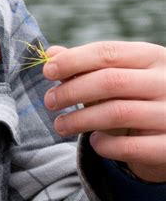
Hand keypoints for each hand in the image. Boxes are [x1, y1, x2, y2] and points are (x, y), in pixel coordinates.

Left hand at [42, 41, 165, 181]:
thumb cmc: (136, 96)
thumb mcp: (117, 74)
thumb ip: (84, 65)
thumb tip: (51, 53)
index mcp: (153, 57)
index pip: (107, 53)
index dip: (73, 61)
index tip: (47, 71)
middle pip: (110, 81)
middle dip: (72, 91)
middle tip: (49, 101)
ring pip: (117, 113)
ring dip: (79, 120)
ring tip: (60, 125)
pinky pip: (130, 147)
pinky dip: (105, 145)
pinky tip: (94, 142)